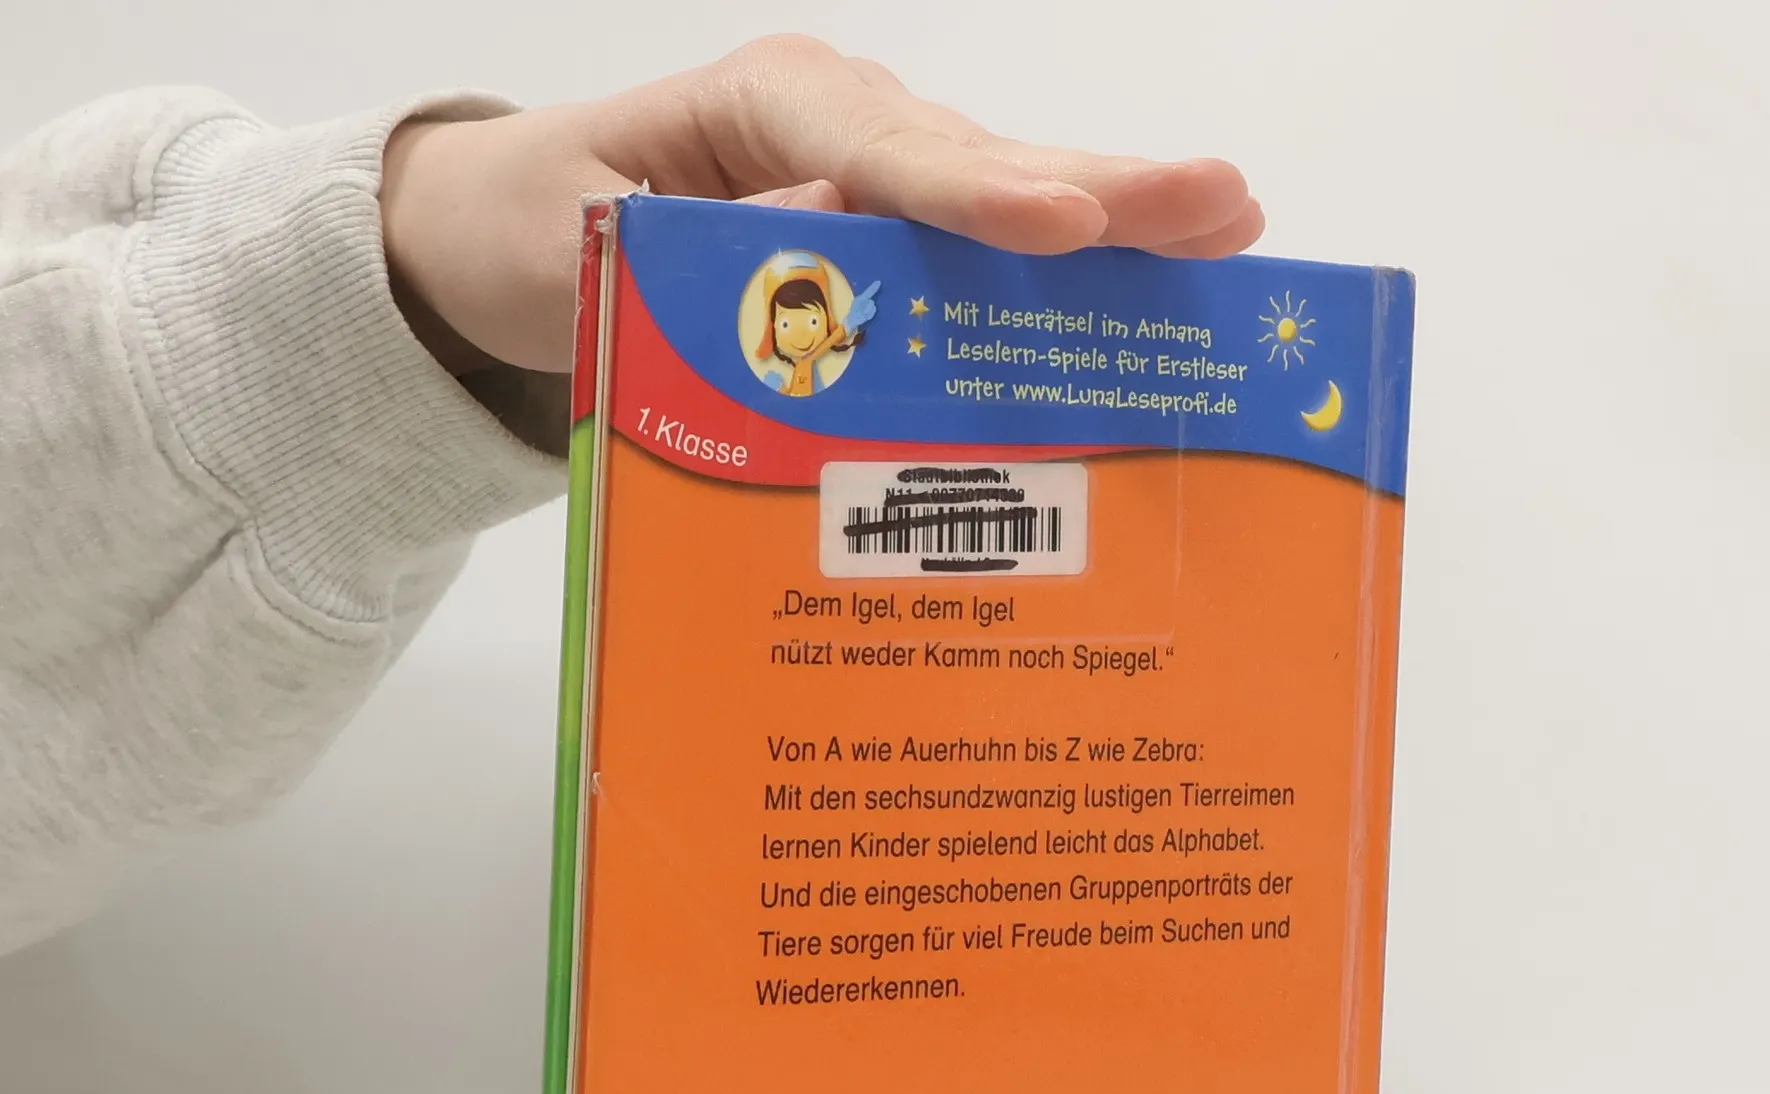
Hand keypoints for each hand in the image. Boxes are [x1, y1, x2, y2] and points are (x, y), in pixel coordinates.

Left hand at [380, 34, 1261, 375]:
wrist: (510, 240)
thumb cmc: (536, 228)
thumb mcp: (585, 241)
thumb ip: (697, 247)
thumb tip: (842, 239)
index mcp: (760, 108)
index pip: (878, 150)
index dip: (974, 193)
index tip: (1060, 223)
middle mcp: (840, 130)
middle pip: (980, 164)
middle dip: (1098, 192)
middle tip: (1218, 203)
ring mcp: (876, 180)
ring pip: (1005, 204)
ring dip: (1117, 225)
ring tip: (1230, 229)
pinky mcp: (892, 240)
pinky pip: (987, 258)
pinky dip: (1071, 277)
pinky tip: (1165, 280)